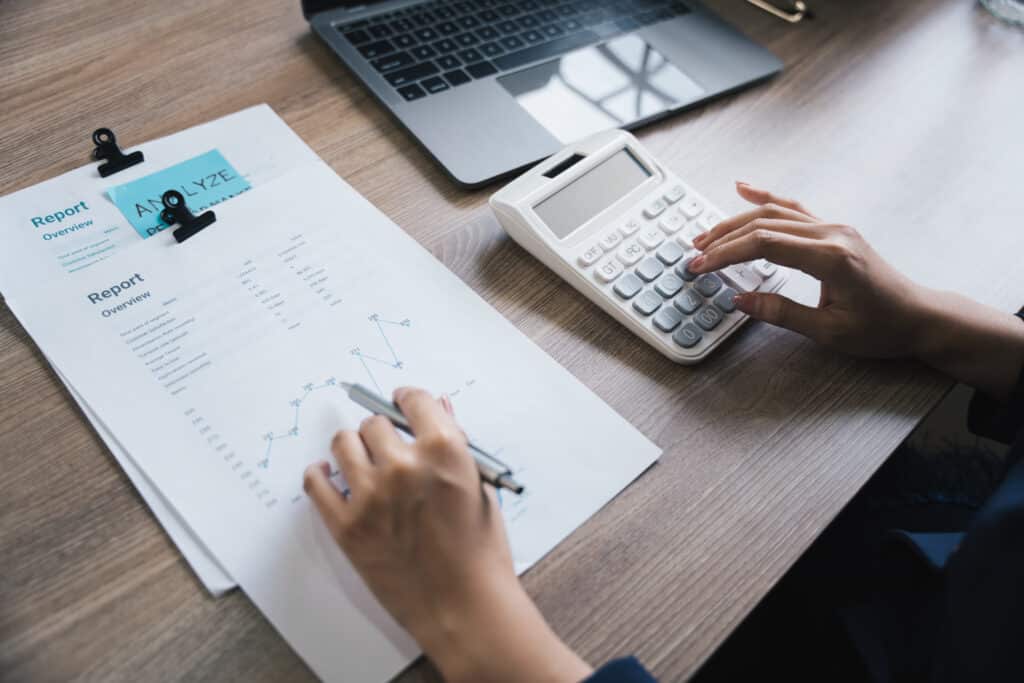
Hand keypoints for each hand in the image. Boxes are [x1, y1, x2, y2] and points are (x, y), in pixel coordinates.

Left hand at [303, 388, 590, 682]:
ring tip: (360, 460)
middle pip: (375, 424)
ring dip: (353, 448)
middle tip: (388, 447)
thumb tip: (441, 408)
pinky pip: (315, 484)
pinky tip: (327, 475)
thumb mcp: (479, 488)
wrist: (464, 607)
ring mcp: (371, 496)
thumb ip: (456, 444)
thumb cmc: (480, 552)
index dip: (408, 399)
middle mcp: (403, 466)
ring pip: (343, 444)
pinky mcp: (346, 526)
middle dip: (383, 432)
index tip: (402, 402)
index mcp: (444, 451)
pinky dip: (319, 475)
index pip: (414, 400)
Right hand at [689, 182, 931, 357]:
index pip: (764, 245)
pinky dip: (765, 197)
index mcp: (830, 257)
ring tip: (706, 235)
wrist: (917, 316)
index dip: (726, 254)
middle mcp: (832, 233)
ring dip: (736, 221)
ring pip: (775, 212)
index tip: (700, 266)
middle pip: (763, 225)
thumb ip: (781, 312)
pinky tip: (743, 188)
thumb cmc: (880, 327)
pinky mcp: (834, 229)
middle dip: (723, 239)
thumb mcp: (829, 331)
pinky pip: (793, 207)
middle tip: (694, 256)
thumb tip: (740, 300)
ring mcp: (834, 227)